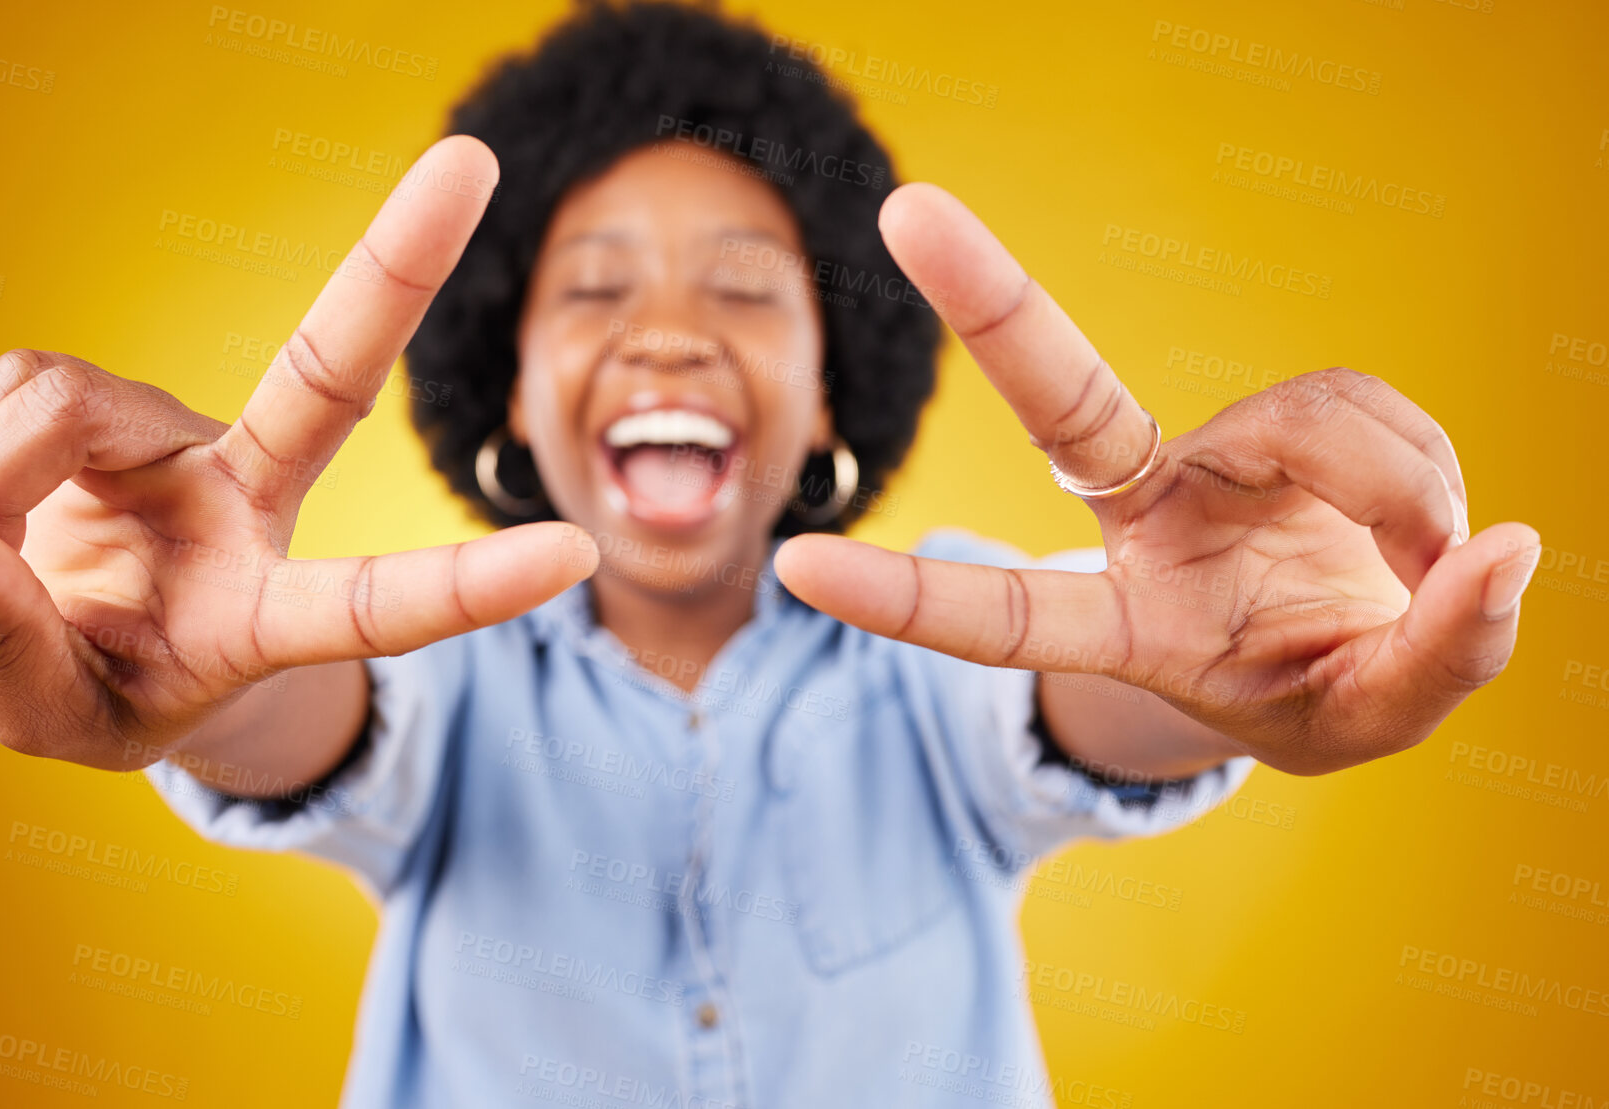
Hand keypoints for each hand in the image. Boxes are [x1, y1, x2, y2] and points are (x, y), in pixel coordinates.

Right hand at [0, 137, 596, 770]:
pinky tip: (4, 499)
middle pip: (327, 372)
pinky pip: (13, 387)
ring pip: (61, 401)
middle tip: (471, 161)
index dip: (467, 584)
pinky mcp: (119, 401)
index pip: (376, 604)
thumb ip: (3, 644)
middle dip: (397, 265)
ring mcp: (188, 439)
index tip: (574, 557)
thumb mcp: (55, 718)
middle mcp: (252, 501)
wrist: (84, 647)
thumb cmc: (109, 692)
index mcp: (270, 610)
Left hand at [775, 184, 1539, 775]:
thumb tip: (1500, 550)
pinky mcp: (1272, 418)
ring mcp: (1204, 458)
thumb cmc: (1319, 693)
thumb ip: (1439, 656)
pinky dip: (1416, 463)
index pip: (1006, 617)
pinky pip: (1359, 401)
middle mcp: (1142, 522)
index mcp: (1128, 624)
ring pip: (1304, 419)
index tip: (797, 565)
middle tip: (906, 208)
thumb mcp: (1366, 719)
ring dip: (1395, 489)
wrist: (1351, 643)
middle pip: (1063, 399)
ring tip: (1421, 563)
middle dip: (991, 302)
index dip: (909, 599)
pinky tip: (1413, 520)